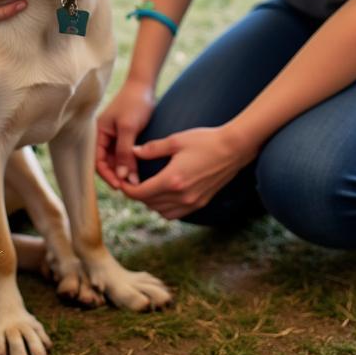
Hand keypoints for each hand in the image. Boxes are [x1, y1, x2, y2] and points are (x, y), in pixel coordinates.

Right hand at [96, 79, 155, 187]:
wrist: (144, 85)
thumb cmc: (134, 103)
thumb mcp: (128, 128)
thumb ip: (124, 152)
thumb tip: (123, 177)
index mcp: (98, 133)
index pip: (98, 161)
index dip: (107, 175)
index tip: (119, 186)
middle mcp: (104, 136)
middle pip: (107, 163)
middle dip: (116, 175)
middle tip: (130, 187)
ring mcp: (115, 136)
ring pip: (117, 160)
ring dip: (124, 171)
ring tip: (136, 182)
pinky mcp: (125, 136)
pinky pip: (125, 154)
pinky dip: (130, 163)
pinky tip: (139, 171)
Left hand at [120, 125, 255, 219]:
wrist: (234, 149)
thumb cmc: (204, 140)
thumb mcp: (175, 140)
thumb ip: (152, 149)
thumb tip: (132, 152)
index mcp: (172, 180)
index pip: (141, 193)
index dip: (127, 190)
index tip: (121, 182)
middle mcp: (182, 196)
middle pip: (149, 204)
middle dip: (137, 195)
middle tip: (130, 183)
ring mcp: (193, 202)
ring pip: (162, 212)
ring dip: (151, 203)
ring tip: (146, 188)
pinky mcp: (201, 203)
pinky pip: (176, 214)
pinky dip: (165, 208)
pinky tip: (163, 194)